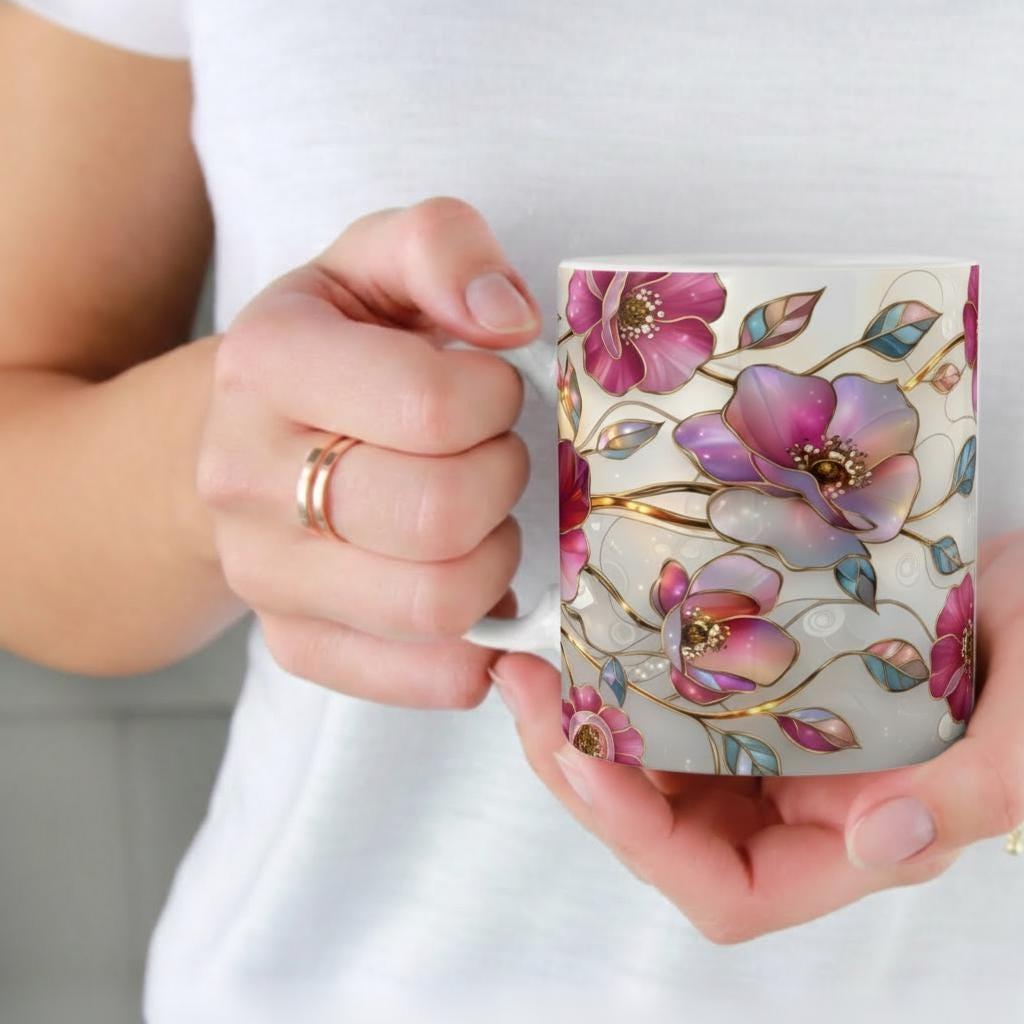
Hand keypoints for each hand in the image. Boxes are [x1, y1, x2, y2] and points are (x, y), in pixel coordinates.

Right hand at [198, 197, 540, 706]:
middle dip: (502, 480)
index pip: (431, 406)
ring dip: (497, 558)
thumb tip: (507, 318)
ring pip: (438, 606)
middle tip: (492, 455)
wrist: (243, 437)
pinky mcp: (297, 644)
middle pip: (438, 517)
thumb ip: (442, 247)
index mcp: (266, 362)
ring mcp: (264, 575)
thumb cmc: (334, 349)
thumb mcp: (374, 262)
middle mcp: (244, 477)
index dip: (495, 398)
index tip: (488, 388)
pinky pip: (423, 678)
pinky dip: (481, 645)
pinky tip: (481, 593)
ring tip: (481, 518)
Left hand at [492, 531, 1023, 942]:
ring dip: (587, 727)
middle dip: (581, 776)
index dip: (645, 840)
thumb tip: (872, 836)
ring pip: (658, 767)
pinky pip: (678, 701)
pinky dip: (629, 681)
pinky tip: (599, 638)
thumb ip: (973, 793)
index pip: (731, 886)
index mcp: (860, 838)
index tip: (582, 759)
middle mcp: (805, 804)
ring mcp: (779, 747)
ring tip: (539, 668)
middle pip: (666, 830)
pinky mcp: (765, 690)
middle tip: (529, 697)